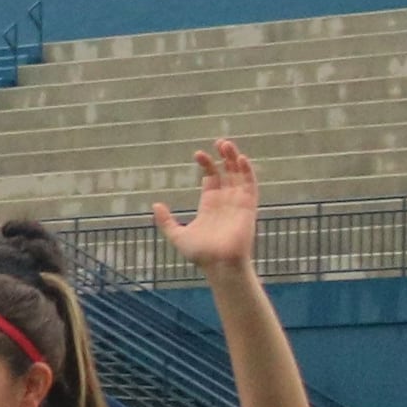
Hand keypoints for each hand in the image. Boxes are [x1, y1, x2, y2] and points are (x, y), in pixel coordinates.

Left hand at [151, 137, 259, 273]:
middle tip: (219, 142)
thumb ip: (166, 221)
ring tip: (227, 145)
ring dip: (235, 159)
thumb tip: (156, 204)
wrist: (219, 264)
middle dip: (223, 157)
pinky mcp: (249, 207)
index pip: (211, 178)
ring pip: (239, 175)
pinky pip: (251, 185)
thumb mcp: (177, 235)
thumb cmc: (200, 254)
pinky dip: (248, 172)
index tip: (198, 154)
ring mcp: (238, 202)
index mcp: (209, 205)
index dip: (206, 164)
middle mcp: (225, 201)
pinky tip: (241, 159)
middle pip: (226, 172)